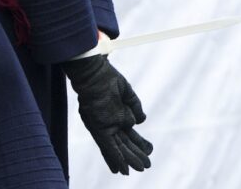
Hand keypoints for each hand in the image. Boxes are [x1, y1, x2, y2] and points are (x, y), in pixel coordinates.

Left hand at [61, 54, 152, 174]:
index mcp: (113, 113)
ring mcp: (103, 125)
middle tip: (146, 165)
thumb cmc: (106, 77)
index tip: (147, 151)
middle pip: (123, 142)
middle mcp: (107, 122)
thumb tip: (141, 121)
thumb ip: (135, 107)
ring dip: (130, 160)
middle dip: (135, 155)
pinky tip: (122, 169)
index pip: (126, 133)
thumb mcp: (126, 93)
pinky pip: (108, 146)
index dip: (136, 143)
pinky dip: (115, 158)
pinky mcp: (99, 128)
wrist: (93, 72)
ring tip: (142, 169)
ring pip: (118, 147)